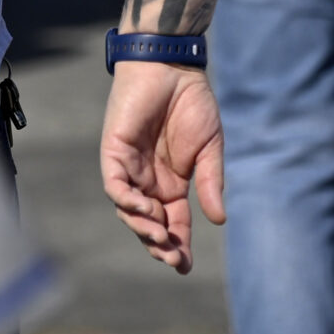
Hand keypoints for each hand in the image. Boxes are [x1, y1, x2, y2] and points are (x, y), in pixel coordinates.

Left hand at [100, 60, 224, 273]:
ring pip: (130, 210)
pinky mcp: (114, 153)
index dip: (180, 246)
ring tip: (162, 240)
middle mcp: (148, 181)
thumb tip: (219, 220)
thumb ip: (211, 182)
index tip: (185, 267)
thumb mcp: (209, 148)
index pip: (174, 223)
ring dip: (144, 228)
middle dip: (161, 244)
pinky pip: (115, 185)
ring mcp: (130, 168)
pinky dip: (127, 201)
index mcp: (172, 183)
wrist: (172, 66)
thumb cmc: (192, 102)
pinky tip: (145, 210)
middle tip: (175, 258)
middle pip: (150, 223)